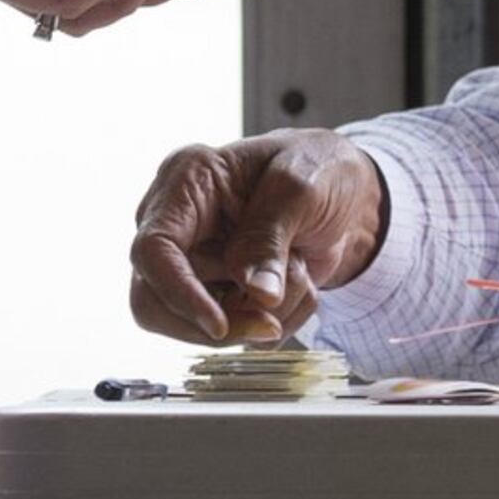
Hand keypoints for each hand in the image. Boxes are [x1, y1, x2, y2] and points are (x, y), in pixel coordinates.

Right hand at [128, 130, 388, 343]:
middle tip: (273, 320)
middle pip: (155, 301)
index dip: (178, 293)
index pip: (153, 249)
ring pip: (195, 325)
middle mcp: (176, 224)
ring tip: (300, 272)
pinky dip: (273, 321)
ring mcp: (193, 260)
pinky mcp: (216, 289)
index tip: (219, 325)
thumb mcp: (302, 188)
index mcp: (185, 182)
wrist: (345, 190)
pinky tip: (299, 283)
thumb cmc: (319, 168)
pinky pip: (232, 330)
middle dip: (222, 318)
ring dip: (259, 315)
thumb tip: (257, 295)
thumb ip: (270, 237)